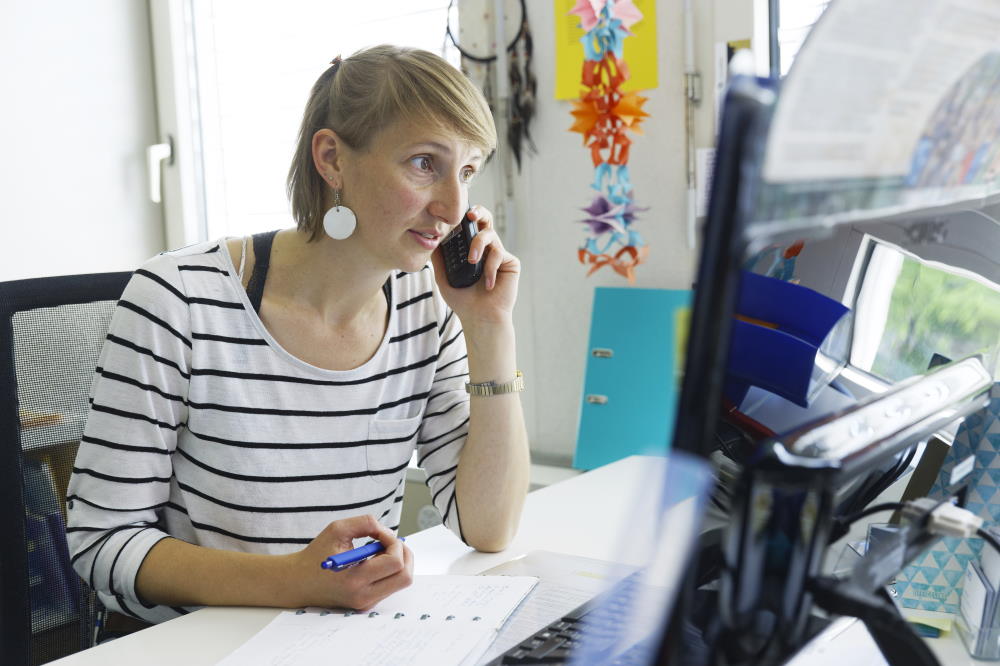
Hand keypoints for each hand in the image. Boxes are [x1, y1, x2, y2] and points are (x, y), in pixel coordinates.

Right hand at [284, 515, 412, 609]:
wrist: (299, 582)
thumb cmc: (317, 554)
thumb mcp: (337, 529)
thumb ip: (365, 523)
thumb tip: (388, 531)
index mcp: (355, 580)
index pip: (394, 563)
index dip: (394, 542)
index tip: (380, 533)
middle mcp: (363, 596)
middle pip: (405, 577)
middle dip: (404, 554)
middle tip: (390, 541)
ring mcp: (367, 603)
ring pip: (401, 581)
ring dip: (398, 561)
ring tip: (376, 552)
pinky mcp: (368, 604)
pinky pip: (391, 585)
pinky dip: (390, 570)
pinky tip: (372, 562)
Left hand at [432, 205, 519, 326]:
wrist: (480, 318)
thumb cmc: (463, 301)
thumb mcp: (444, 278)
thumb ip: (438, 259)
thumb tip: (430, 239)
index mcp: (471, 250)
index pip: (469, 227)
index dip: (464, 217)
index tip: (454, 213)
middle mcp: (486, 249)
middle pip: (485, 220)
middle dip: (478, 212)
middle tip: (469, 215)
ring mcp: (498, 254)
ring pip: (489, 235)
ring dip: (478, 245)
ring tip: (471, 261)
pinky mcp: (510, 262)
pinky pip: (499, 253)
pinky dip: (490, 267)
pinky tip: (488, 284)